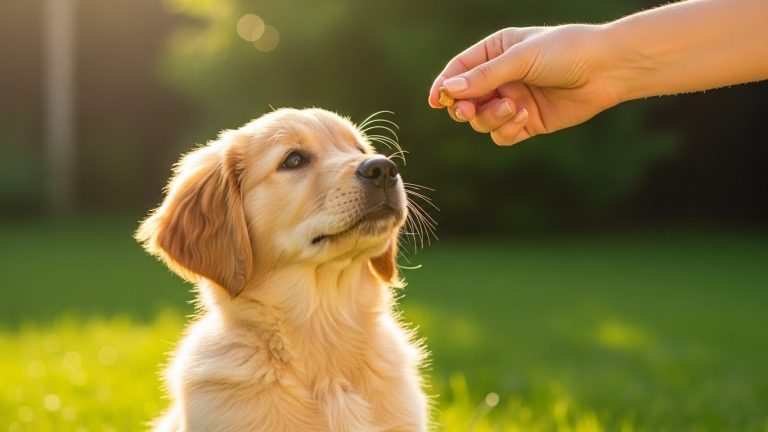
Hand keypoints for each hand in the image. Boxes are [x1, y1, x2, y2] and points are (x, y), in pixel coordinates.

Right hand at [429, 24, 619, 145]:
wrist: (606, 70)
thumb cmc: (565, 51)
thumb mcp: (521, 57)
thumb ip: (484, 76)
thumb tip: (449, 89)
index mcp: (495, 52)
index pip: (459, 71)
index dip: (444, 86)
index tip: (436, 101)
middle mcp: (501, 78)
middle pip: (465, 100)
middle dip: (464, 108)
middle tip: (467, 110)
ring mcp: (512, 101)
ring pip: (482, 121)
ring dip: (491, 118)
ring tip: (513, 108)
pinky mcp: (527, 122)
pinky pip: (502, 135)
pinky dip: (508, 130)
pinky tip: (525, 118)